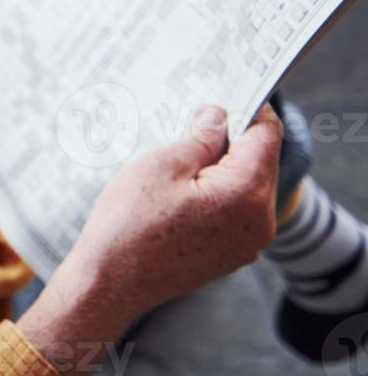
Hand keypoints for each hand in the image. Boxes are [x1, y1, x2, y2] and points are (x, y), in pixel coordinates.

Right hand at [19, 103, 281, 375]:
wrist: (110, 283)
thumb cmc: (129, 224)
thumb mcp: (160, 165)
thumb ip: (199, 138)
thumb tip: (218, 117)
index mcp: (246, 193)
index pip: (265, 135)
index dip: (247, 109)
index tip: (226, 92)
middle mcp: (259, 221)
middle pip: (261, 161)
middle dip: (233, 138)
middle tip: (194, 119)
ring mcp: (248, 243)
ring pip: (248, 186)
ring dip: (223, 166)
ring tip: (180, 156)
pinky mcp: (231, 254)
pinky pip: (236, 210)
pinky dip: (218, 192)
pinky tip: (181, 188)